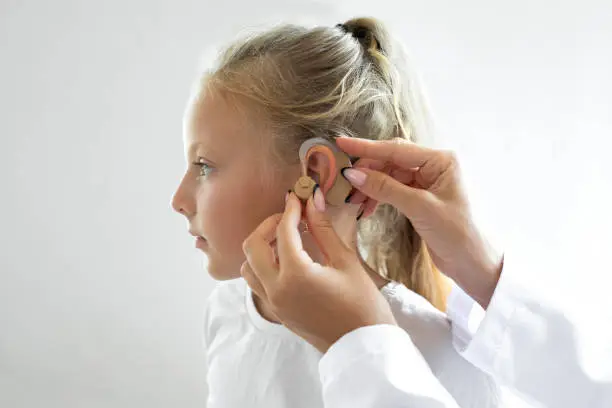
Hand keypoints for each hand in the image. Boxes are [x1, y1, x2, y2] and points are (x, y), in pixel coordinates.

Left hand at [240, 191, 396, 352]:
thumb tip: (313, 201)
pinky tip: (285, 260)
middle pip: (252, 246)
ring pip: (248, 266)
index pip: (284, 231)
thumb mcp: (346, 262)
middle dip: (269, 225)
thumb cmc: (363, 305)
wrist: (364, 346)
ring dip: (261, 247)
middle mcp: (277, 290)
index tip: (298, 197)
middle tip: (290, 217)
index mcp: (296, 275)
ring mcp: (274, 303)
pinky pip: (256, 283)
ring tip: (286, 239)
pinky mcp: (277, 312)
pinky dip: (263, 266)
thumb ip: (324, 230)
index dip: (291, 209)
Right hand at [336, 136, 502, 307]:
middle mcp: (436, 166)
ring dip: (371, 187)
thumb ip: (386, 188)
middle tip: (343, 183)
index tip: (341, 144)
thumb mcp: (420, 208)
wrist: (476, 265)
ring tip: (354, 201)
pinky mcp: (423, 199)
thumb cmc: (458, 233)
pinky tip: (367, 208)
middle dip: (367, 171)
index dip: (366, 148)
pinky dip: (379, 197)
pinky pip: (395, 190)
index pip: (396, 149)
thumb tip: (353, 174)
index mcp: (442, 160)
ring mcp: (429, 183)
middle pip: (391, 161)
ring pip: (391, 176)